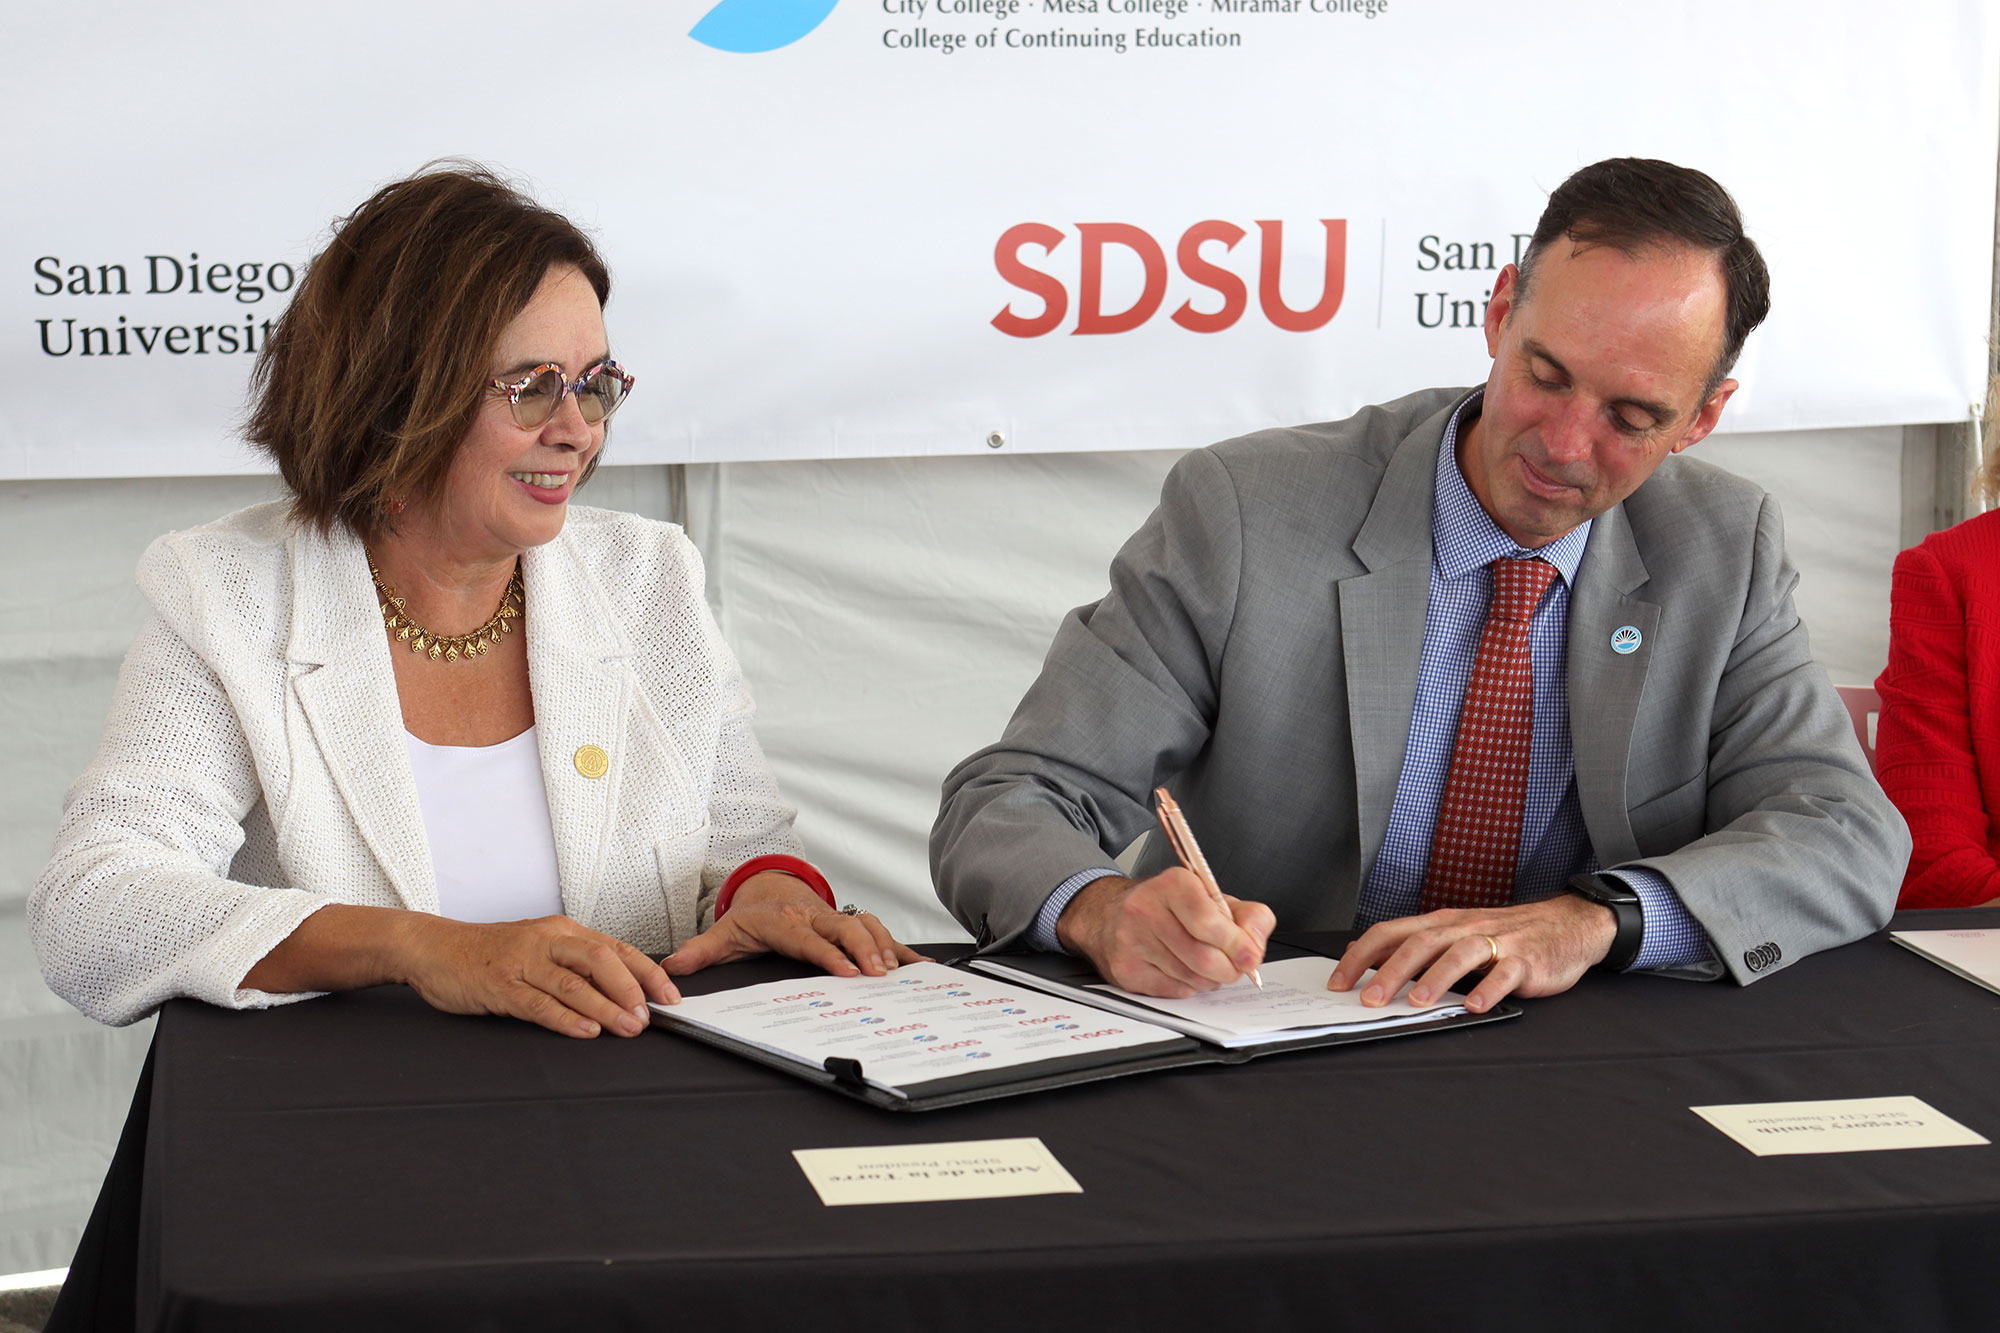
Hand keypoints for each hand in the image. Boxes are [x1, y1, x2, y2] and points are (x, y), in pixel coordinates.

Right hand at [394, 913, 677, 1039]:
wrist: (433, 948)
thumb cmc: (488, 953)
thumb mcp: (538, 950)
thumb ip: (573, 966)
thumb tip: (620, 993)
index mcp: (561, 931)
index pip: (616, 948)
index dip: (647, 972)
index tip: (670, 995)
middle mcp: (546, 941)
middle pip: (601, 959)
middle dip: (632, 988)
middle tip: (650, 1016)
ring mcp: (522, 962)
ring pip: (573, 982)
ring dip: (605, 1007)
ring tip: (628, 1027)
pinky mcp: (499, 985)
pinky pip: (537, 1002)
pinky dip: (565, 1018)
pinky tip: (585, 1031)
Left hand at [663, 872, 927, 979]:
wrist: (769, 887)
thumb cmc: (750, 915)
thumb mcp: (723, 932)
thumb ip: (701, 952)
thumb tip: (672, 970)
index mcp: (784, 921)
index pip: (809, 938)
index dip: (829, 954)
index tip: (847, 972)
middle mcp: (814, 915)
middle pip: (845, 928)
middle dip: (865, 950)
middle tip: (879, 975)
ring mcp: (835, 917)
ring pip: (866, 924)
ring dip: (883, 947)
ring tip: (897, 972)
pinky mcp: (850, 924)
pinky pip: (879, 931)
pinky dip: (900, 948)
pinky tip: (918, 966)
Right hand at [1055, 868, 1273, 997]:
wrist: (1108, 915)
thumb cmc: (1167, 907)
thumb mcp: (1210, 898)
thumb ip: (1246, 916)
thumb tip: (1256, 944)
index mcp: (1173, 884)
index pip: (1209, 922)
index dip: (1236, 944)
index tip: (1250, 956)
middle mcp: (1146, 909)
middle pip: (1203, 957)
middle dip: (1229, 969)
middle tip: (1235, 966)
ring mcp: (1132, 941)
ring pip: (1191, 977)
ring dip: (1209, 978)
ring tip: (1206, 964)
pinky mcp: (1125, 970)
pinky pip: (1174, 991)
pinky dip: (1189, 986)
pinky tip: (1184, 970)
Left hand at [1326, 895, 1615, 1012]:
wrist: (1567, 924)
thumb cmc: (1504, 935)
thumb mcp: (1456, 935)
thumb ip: (1417, 948)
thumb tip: (1366, 962)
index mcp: (1442, 923)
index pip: (1392, 933)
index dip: (1362, 955)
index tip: (1338, 981)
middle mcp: (1464, 928)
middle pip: (1421, 944)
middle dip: (1390, 971)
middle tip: (1368, 999)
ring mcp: (1497, 942)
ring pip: (1460, 954)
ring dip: (1435, 979)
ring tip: (1416, 1002)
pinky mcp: (1527, 960)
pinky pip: (1506, 973)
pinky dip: (1489, 989)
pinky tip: (1475, 1007)